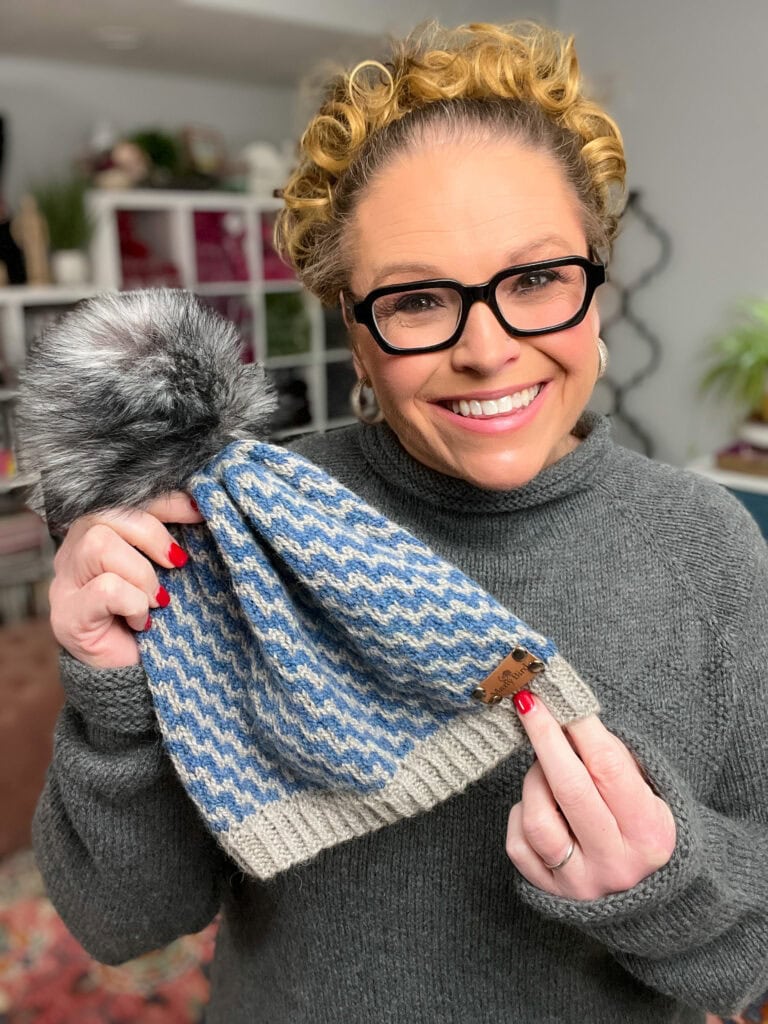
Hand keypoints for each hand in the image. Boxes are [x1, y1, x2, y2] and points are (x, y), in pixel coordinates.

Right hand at [49, 493, 203, 669]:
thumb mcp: (166, 573)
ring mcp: (65, 584)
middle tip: (178, 563)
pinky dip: (133, 603)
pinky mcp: (68, 617)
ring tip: (157, 600)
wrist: (134, 676)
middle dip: (152, 535)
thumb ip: (171, 542)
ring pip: (99, 545)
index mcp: (98, 534)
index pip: (125, 500)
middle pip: (105, 514)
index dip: (164, 501)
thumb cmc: (155, 618)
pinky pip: (105, 590)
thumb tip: (203, 510)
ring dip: (141, 573)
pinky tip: (140, 621)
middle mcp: (73, 553)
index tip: (199, 512)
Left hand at [505, 691, 675, 899]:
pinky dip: (522, 814)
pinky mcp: (550, 893)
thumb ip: (614, 760)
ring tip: (544, 767)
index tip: (562, 698)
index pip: (609, 769)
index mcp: (650, 835)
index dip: (582, 728)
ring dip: (534, 780)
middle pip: (570, 790)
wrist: (652, 899)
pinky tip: (538, 805)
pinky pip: (519, 844)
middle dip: (545, 738)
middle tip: (529, 704)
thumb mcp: (652, 795)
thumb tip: (566, 719)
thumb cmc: (645, 829)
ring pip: (538, 819)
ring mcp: (580, 883)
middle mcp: (615, 863)